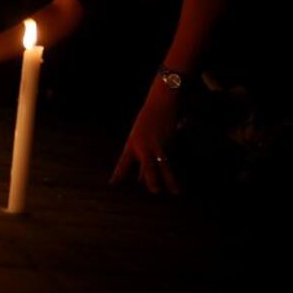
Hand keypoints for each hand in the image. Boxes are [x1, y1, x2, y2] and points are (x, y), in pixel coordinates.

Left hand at [110, 77, 182, 194]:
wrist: (161, 100)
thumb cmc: (149, 119)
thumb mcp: (139, 137)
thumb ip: (140, 159)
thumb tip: (140, 178)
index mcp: (132, 143)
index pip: (123, 162)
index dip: (118, 174)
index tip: (112, 184)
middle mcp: (143, 145)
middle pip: (147, 167)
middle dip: (151, 180)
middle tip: (155, 191)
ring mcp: (156, 144)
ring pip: (162, 166)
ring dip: (169, 180)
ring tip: (175, 192)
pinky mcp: (168, 142)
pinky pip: (171, 160)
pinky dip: (175, 172)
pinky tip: (180, 181)